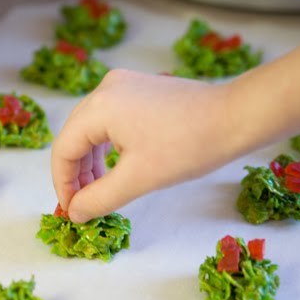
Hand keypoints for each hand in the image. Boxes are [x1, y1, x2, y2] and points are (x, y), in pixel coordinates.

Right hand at [51, 69, 235, 222]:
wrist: (236, 117)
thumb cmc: (189, 146)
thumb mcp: (138, 179)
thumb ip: (99, 199)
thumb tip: (74, 213)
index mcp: (99, 107)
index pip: (63, 150)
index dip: (62, 184)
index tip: (72, 211)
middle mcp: (105, 89)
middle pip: (74, 137)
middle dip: (75, 174)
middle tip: (84, 205)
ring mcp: (122, 85)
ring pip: (90, 130)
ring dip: (90, 163)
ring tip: (100, 191)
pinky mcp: (139, 89)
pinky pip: (109, 121)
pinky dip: (106, 147)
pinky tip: (115, 167)